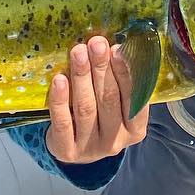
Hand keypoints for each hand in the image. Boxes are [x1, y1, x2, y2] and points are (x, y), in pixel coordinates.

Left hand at [45, 36, 149, 163]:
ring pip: (86, 108)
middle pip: (109, 100)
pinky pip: (63, 122)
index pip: (134, 101)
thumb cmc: (100, 115)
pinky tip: (59, 80)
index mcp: (134, 128)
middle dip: (102, 68)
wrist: (75, 146)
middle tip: (96, 43)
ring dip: (82, 77)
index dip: (126, 74)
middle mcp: (116, 141)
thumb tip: (113, 44)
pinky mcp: (68, 151)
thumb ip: (118, 81)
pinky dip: (61, 100)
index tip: (117, 49)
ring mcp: (91, 148)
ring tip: (78, 52)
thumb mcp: (115, 102)